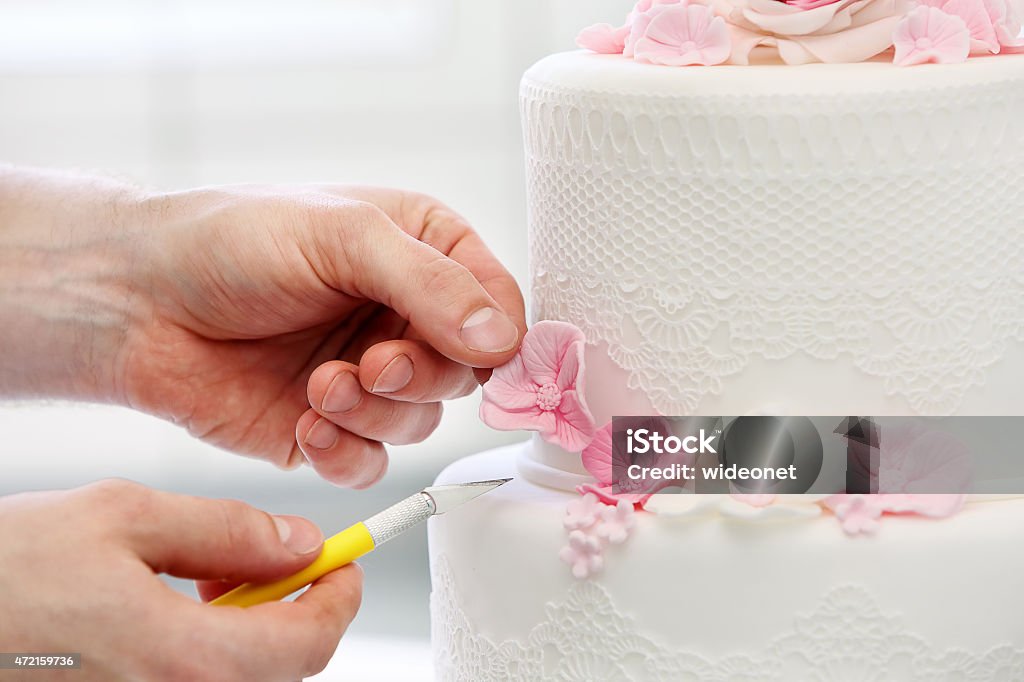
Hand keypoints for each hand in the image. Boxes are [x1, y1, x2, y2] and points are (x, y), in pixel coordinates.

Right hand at [0, 480, 359, 681]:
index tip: (344, 561)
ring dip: (251, 624)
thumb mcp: (125, 518)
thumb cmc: (9, 571)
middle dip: (295, 605)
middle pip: (283, 665)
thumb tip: (299, 542)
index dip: (339, 596)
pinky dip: (210, 645)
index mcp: (185, 660)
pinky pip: (199, 681)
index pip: (309, 641)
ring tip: (204, 576)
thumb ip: (226, 531)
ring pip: (243, 675)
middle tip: (272, 557)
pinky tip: (173, 608)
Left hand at [122, 185, 524, 484]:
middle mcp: (402, 317)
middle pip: (465, 374)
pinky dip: (346, 454)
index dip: (497, 337)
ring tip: (321, 386)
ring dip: (375, 413)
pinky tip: (307, 424)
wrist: (137, 301)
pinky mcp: (329, 428)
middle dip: (421, 377)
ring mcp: (367, 377)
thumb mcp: (342, 235)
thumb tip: (504, 341)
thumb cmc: (233, 241)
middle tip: (373, 364)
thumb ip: (430, 285)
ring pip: (420, 423)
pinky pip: (370, 463)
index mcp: (422, 253)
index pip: (498, 304)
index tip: (474, 354)